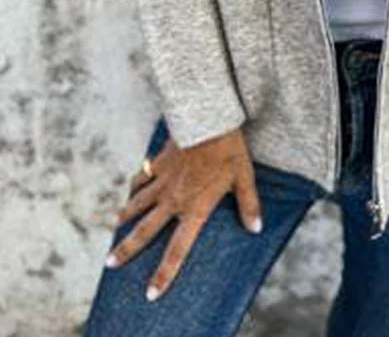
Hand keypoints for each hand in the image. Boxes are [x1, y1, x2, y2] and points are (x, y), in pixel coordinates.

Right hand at [105, 126, 261, 300]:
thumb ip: (248, 204)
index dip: (164, 273)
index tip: (151, 292)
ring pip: (137, 204)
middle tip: (109, 263)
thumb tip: (256, 228)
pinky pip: (141, 178)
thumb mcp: (243, 177)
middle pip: (145, 231)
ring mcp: (162, 180)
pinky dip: (134, 186)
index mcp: (194, 208)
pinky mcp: (158, 162)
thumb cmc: (228, 149)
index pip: (177, 250)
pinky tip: (130, 190)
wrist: (206, 119)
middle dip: (127, 249)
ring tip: (115, 227)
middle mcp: (173, 199)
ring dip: (125, 217)